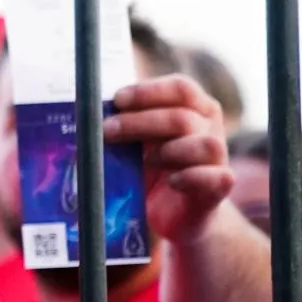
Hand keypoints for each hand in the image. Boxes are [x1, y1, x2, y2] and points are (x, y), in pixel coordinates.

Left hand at [104, 75, 232, 244]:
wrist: (175, 213)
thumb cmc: (151, 171)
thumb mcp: (135, 145)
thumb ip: (122, 128)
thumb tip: (84, 116)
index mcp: (192, 110)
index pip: (181, 88)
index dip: (148, 91)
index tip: (117, 100)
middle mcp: (209, 129)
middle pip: (182, 117)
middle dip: (140, 122)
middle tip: (108, 130)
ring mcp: (217, 159)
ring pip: (206, 144)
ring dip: (169, 151)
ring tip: (145, 162)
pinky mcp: (218, 188)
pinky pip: (216, 177)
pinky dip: (192, 177)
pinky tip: (172, 181)